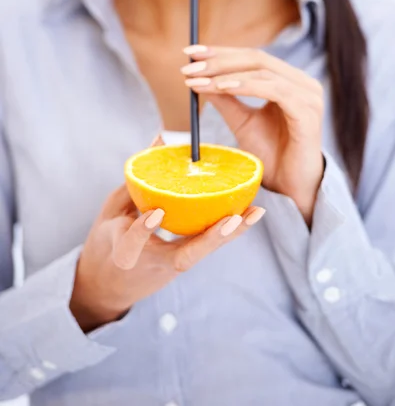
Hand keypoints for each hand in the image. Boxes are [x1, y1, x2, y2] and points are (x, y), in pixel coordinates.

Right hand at [70, 143, 264, 331]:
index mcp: (122, 254)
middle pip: (186, 256)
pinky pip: (206, 248)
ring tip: (254, 212)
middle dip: (213, 238)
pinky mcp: (181, 265)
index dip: (144, 229)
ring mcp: (170, 269)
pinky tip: (246, 215)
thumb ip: (133, 183)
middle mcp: (151, 265)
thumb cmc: (105, 245)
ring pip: (203, 253)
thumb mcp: (109, 215)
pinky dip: (226, 232)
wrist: (105, 288)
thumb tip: (160, 141)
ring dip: (230, 234)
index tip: (155, 214)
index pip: (134, 243)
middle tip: (236, 218)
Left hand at [182, 46, 324, 225]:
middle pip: (256, 58)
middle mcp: (302, 83)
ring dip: (226, 73)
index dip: (221, 52)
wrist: (290, 187)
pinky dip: (245, 85)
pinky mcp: (307, 111)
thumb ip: (225, 99)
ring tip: (198, 79)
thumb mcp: (242, 122)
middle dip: (219, 59)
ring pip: (262, 71)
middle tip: (190, 64)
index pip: (252, 57)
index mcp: (288, 81)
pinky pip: (274, 90)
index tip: (191, 54)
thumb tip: (198, 78)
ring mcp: (308, 95)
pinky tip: (222, 87)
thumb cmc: (271, 155)